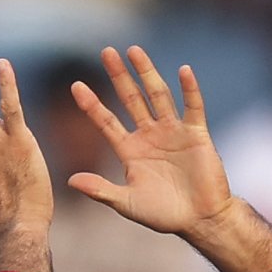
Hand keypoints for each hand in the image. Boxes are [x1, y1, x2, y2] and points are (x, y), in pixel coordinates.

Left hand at [67, 47, 258, 264]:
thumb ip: (101, 190)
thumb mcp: (127, 204)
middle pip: (131, 99)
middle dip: (119, 76)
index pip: (106, 122)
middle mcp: (149, 135)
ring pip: (158, 96)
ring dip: (147, 73)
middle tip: (106, 52)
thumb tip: (70, 180)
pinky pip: (193, 107)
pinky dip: (190, 90)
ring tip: (134, 51)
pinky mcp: (196, 134)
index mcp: (130, 150)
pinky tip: (184, 71)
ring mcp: (173, 132)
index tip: (75, 85)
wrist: (201, 220)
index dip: (92, 105)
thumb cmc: (164, 214)